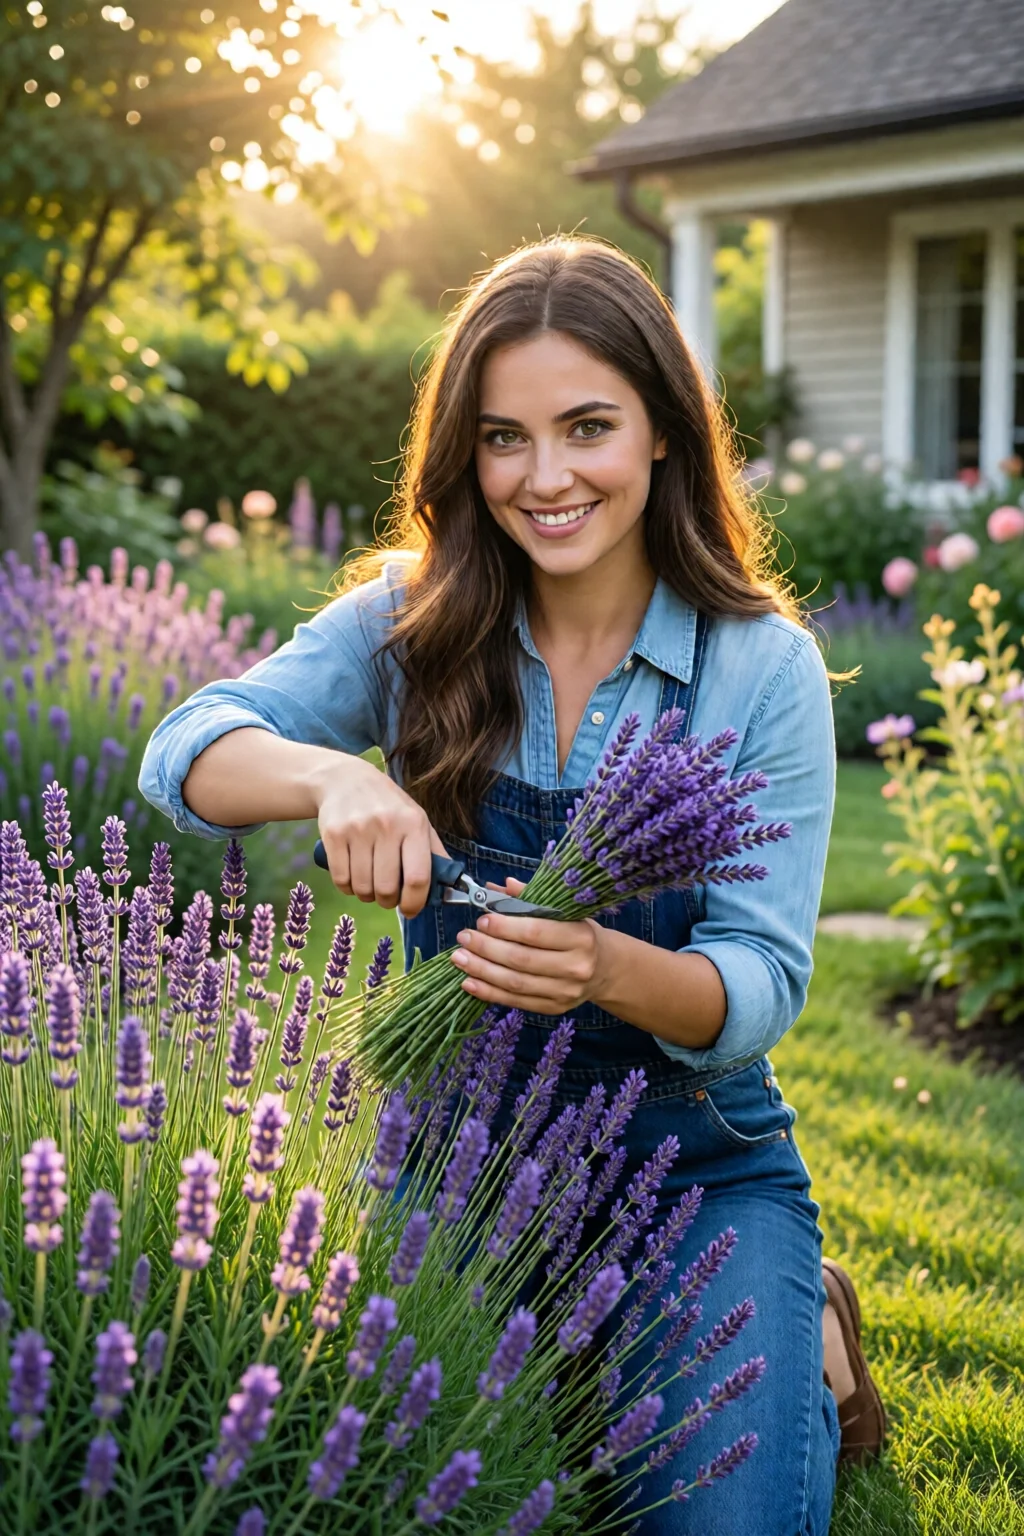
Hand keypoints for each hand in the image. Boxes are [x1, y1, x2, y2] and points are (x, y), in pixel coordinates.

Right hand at [313, 755, 448, 918]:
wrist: (344, 779)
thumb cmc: (387, 805)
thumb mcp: (416, 819)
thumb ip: (434, 851)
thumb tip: (450, 885)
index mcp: (414, 824)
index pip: (418, 877)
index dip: (415, 903)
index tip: (410, 910)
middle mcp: (387, 825)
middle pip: (387, 888)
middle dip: (388, 901)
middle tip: (387, 896)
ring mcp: (358, 829)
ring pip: (362, 887)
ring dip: (366, 895)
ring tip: (369, 884)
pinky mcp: (334, 834)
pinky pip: (341, 880)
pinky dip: (347, 887)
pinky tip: (352, 877)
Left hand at [448, 876, 613, 1014]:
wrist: (604, 969)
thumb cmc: (578, 934)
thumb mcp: (564, 912)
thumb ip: (531, 899)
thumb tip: (497, 887)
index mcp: (580, 937)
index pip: (536, 932)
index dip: (505, 927)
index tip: (481, 920)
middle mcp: (576, 967)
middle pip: (522, 959)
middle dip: (487, 948)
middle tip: (464, 937)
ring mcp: (565, 992)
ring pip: (515, 983)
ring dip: (482, 971)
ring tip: (459, 958)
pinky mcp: (554, 1009)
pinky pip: (515, 1001)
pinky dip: (489, 993)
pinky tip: (469, 982)